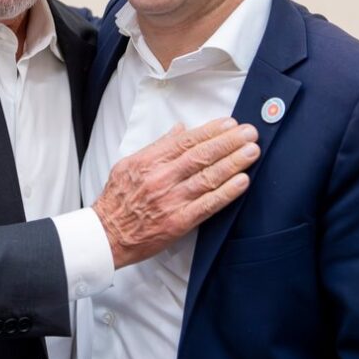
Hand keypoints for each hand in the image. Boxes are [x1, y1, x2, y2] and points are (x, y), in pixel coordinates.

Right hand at [91, 118, 258, 268]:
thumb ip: (157, 147)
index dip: (211, 131)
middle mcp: (161, 178)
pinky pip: (207, 205)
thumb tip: (179, 130)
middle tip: (249, 133)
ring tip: (252, 151)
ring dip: (234, 162)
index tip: (229, 123)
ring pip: (208, 177)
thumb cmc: (117, 200)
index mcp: (149, 161)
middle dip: (229, 142)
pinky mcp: (178, 222)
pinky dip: (226, 192)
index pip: (186, 141)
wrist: (106, 234)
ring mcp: (171, 200)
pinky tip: (242, 181)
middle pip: (201, 155)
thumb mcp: (129, 164)